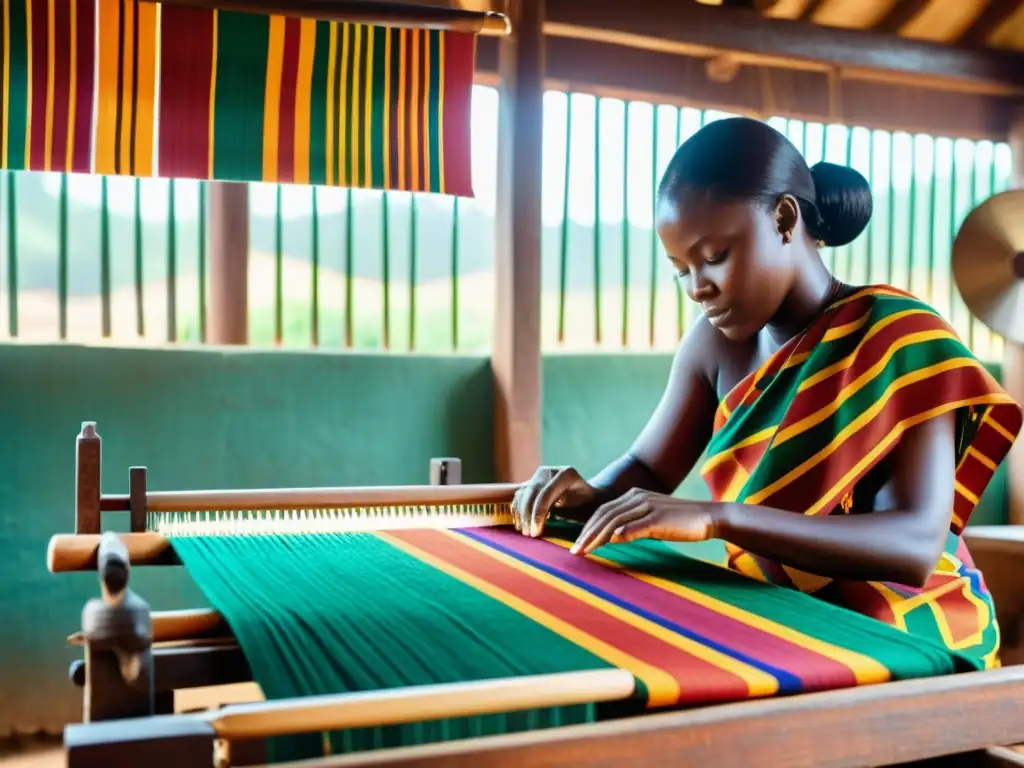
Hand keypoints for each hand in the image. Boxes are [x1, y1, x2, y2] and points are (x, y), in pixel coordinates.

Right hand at [511, 466, 597, 537]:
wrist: (584, 494)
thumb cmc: (587, 504)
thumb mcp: (587, 506)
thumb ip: (576, 512)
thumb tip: (559, 525)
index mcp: (566, 473)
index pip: (546, 493)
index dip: (538, 514)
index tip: (536, 533)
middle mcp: (549, 471)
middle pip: (532, 493)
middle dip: (528, 516)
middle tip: (530, 535)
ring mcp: (538, 475)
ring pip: (523, 494)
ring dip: (521, 515)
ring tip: (525, 532)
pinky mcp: (530, 482)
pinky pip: (519, 496)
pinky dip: (517, 511)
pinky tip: (520, 525)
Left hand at [570, 489, 715, 555]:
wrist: (708, 517)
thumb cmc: (679, 523)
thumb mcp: (651, 522)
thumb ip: (632, 527)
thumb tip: (612, 538)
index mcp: (634, 496)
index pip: (603, 511)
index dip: (588, 528)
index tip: (577, 545)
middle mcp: (638, 497)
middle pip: (605, 515)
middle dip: (587, 534)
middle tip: (574, 552)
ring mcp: (648, 506)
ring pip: (615, 521)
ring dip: (597, 537)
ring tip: (586, 552)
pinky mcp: (660, 518)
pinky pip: (636, 525)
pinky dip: (622, 534)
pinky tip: (611, 543)